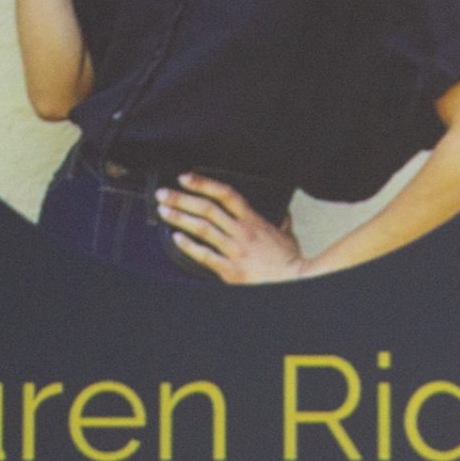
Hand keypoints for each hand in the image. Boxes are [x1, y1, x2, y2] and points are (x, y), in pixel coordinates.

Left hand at [158, 175, 305, 283]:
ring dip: (180, 218)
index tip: (185, 178)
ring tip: (164, 211)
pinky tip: (176, 238)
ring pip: (202, 228)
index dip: (203, 183)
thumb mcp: (288, 236)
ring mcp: (235, 250)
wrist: (296, 282)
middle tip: (164, 194)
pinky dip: (188, 246)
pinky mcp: (230, 269)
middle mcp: (242, 232)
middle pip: (207, 208)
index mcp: (254, 221)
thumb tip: (281, 214)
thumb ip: (280, 222)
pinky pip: (204, 255)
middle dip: (182, 199)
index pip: (226, 194)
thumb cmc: (291, 263)